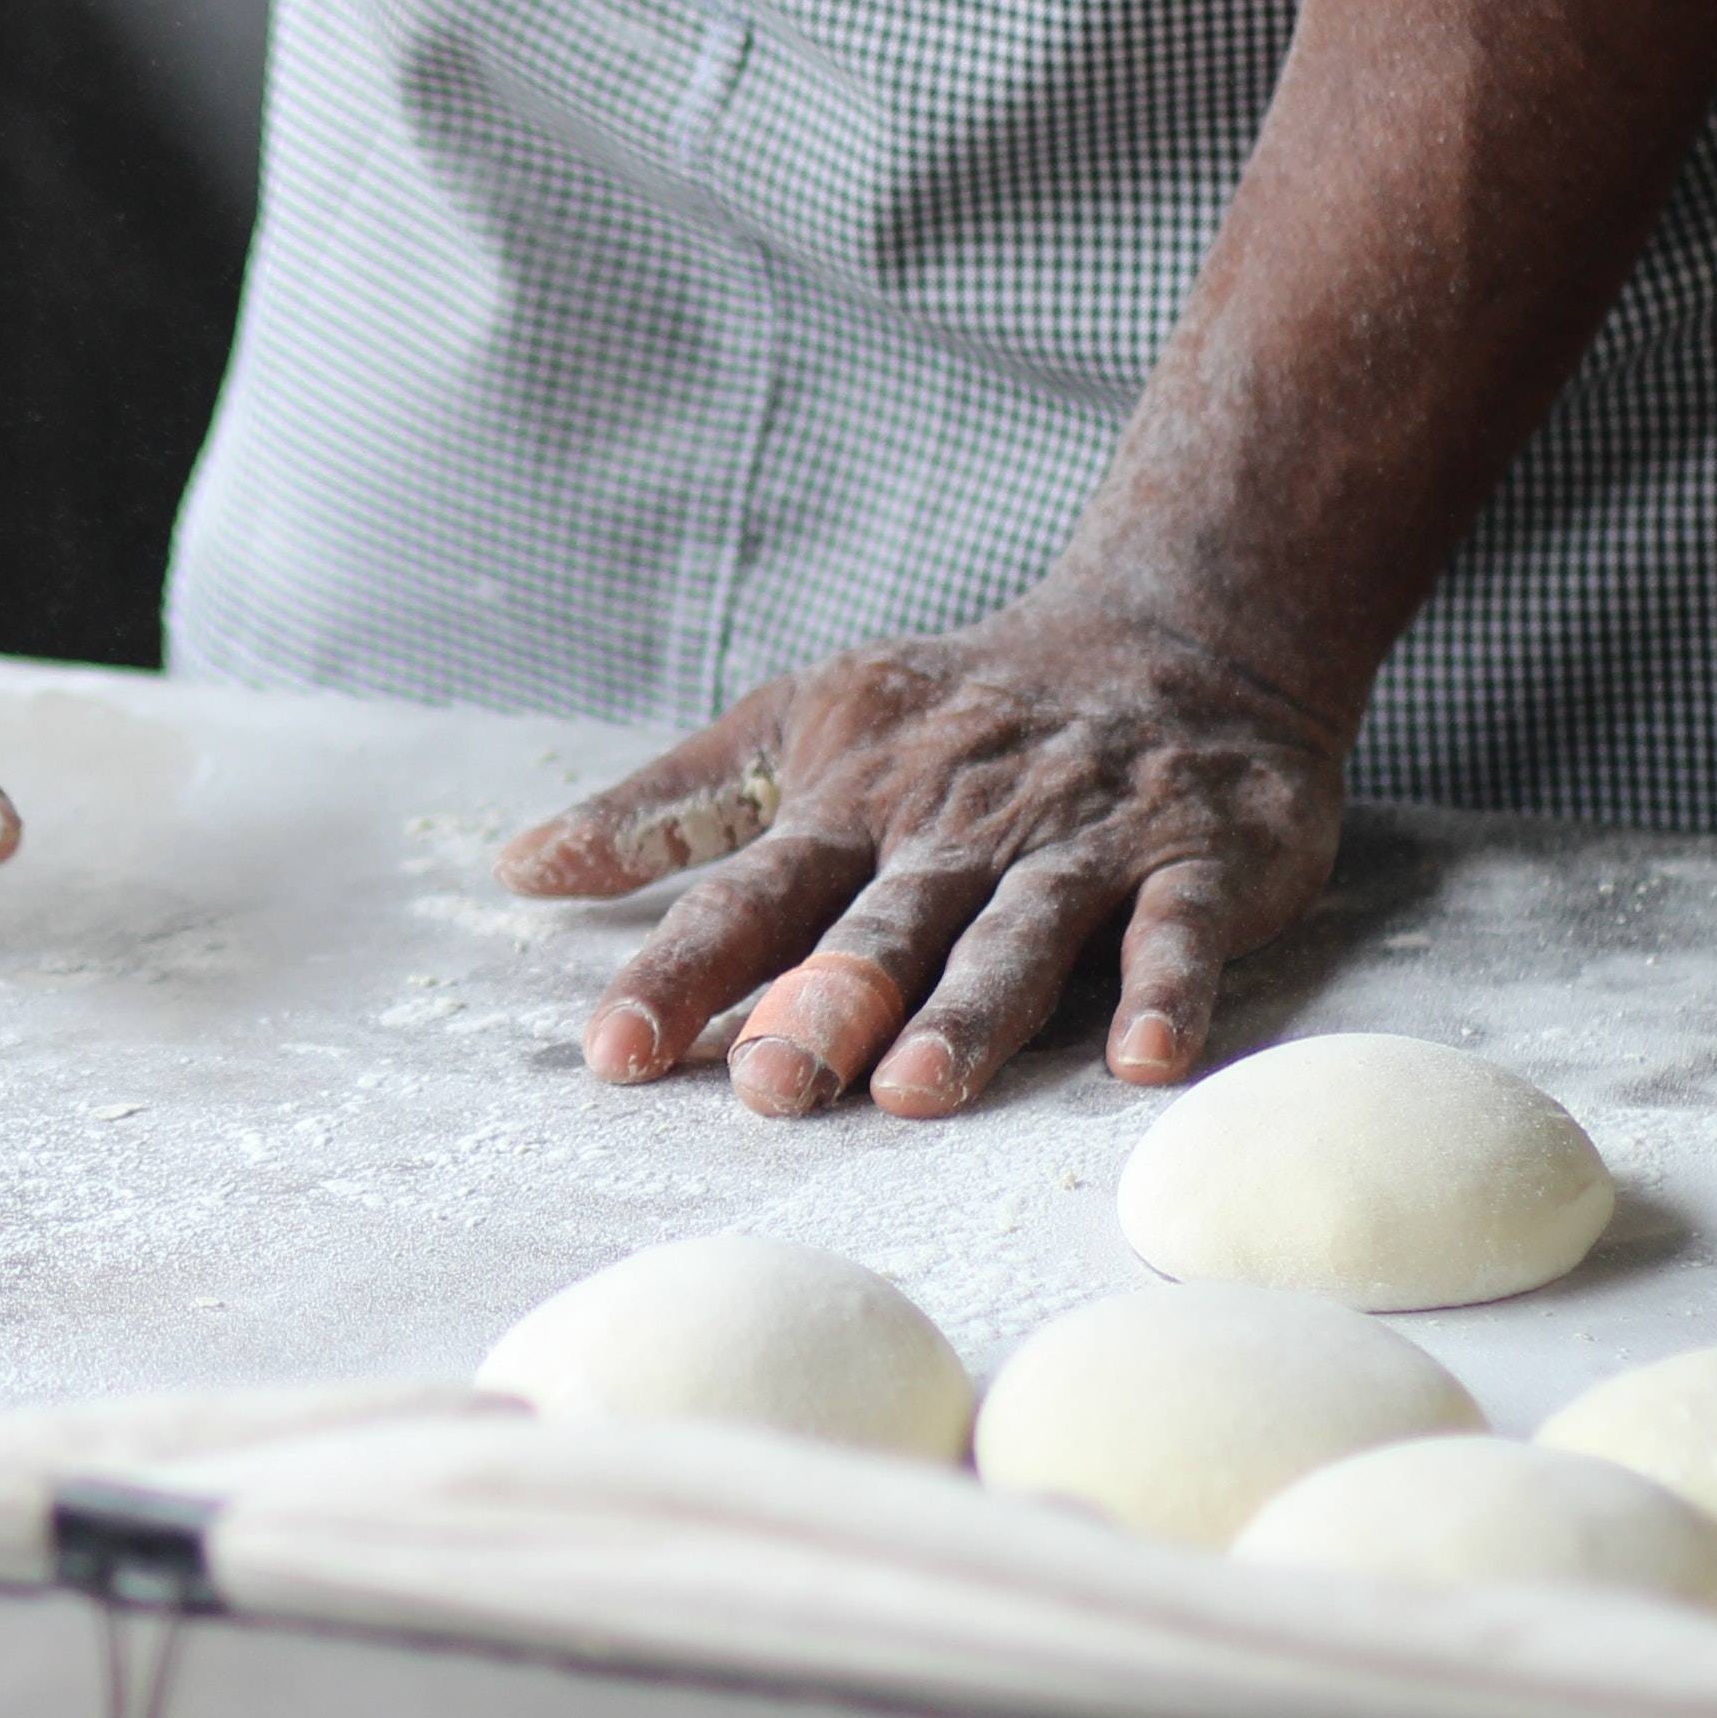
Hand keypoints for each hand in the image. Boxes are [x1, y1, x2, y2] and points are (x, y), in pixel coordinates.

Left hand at [494, 594, 1340, 1118]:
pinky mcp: (1197, 858)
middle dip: (823, 1003)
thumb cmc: (960, 704)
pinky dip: (1165, 988)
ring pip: (1016, 933)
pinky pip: (1178, 928)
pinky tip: (1144, 1057)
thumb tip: (519, 867)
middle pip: (881, 924)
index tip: (613, 1050)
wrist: (1181, 628)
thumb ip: (671, 807)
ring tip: (919, 1089)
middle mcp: (958, 826)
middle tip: (768, 1085)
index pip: (750, 895)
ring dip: (970, 1010)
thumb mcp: (800, 722)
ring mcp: (1080, 843)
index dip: (680, 970)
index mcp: (854, 800)